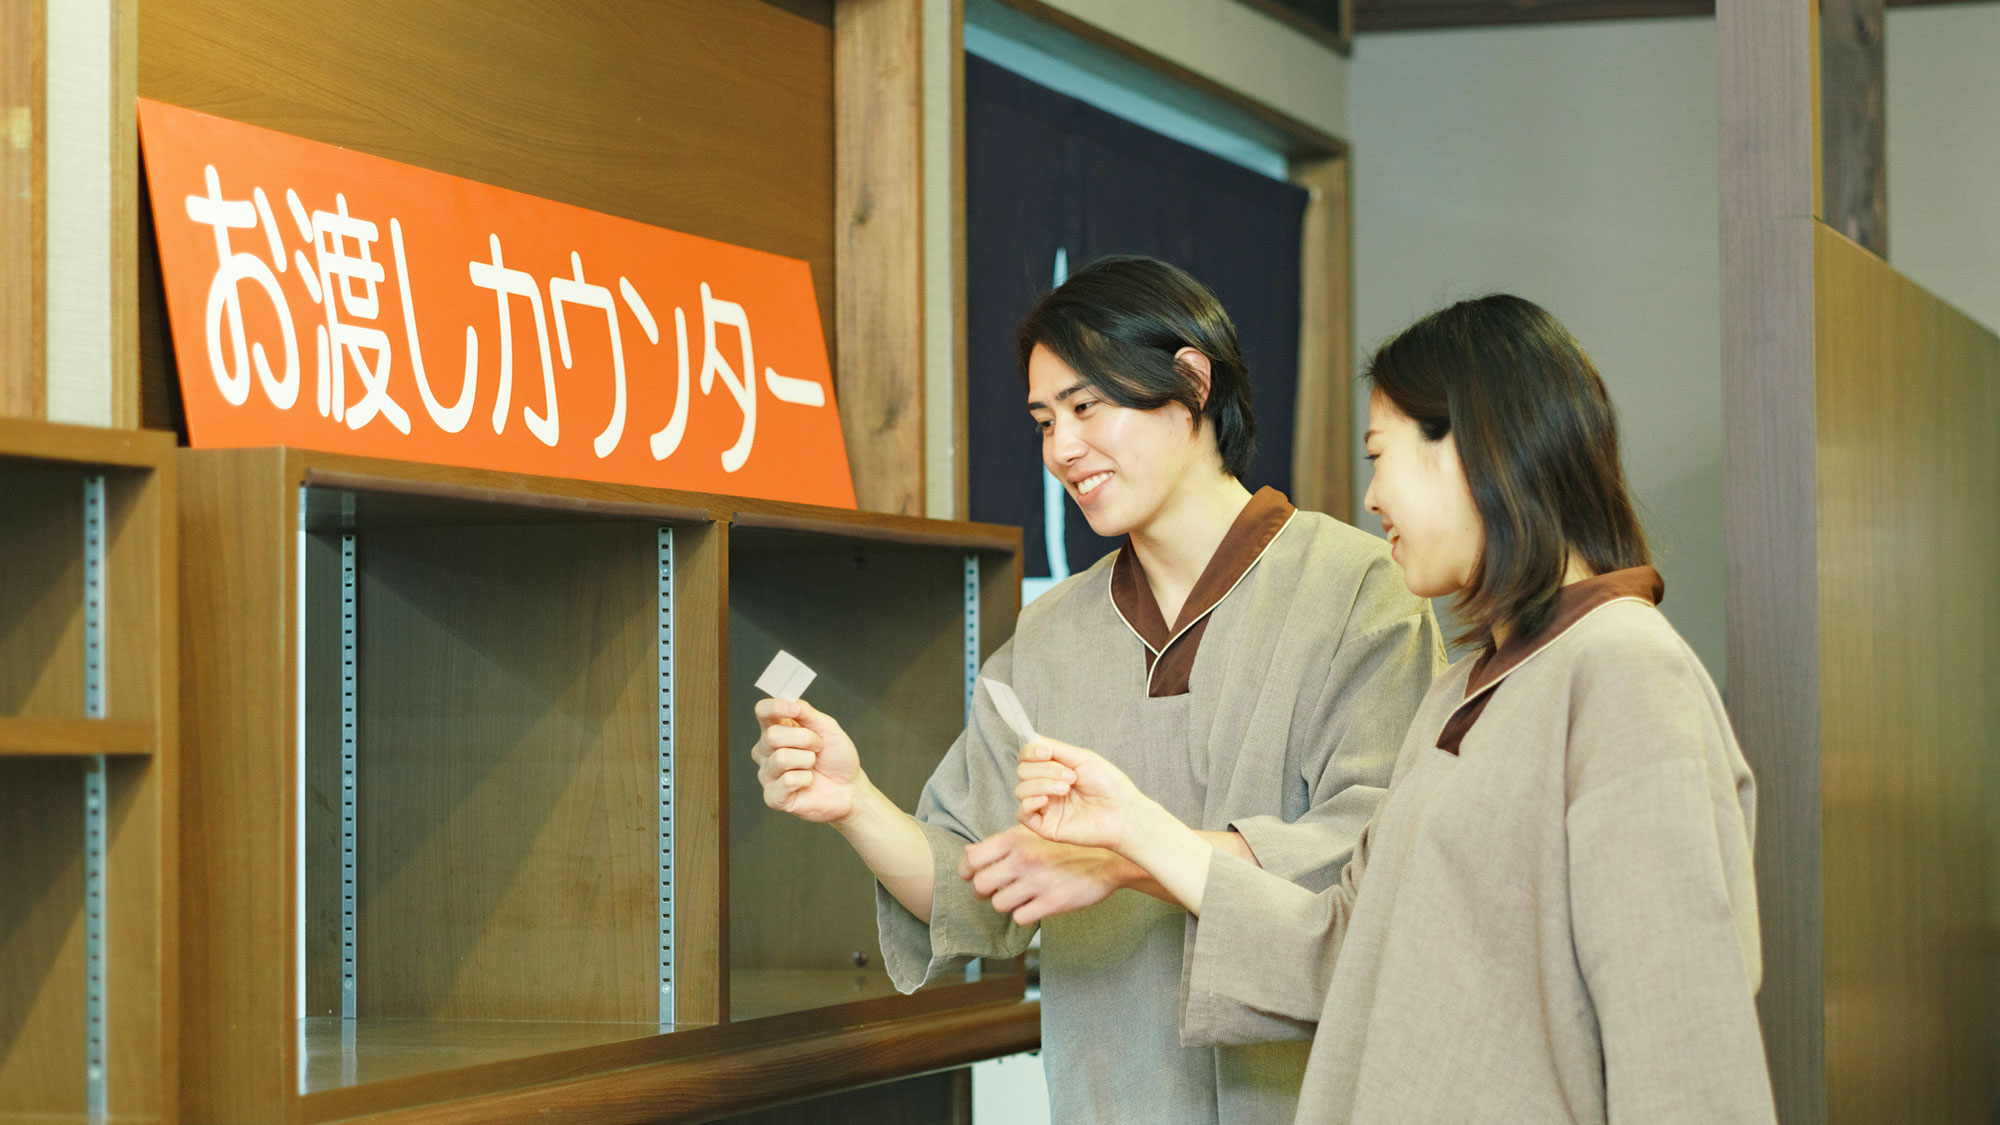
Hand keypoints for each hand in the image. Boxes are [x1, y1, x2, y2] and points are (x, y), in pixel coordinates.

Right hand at [751, 698, 862, 822]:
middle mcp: (766, 751)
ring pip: (781, 758)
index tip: (795, 709)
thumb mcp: (828, 728)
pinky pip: (786, 781)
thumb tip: (791, 701)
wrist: (849, 787)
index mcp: (777, 729)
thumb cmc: (836, 757)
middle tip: (818, 746)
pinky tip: (809, 782)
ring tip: (813, 765)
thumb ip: (807, 713)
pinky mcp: (773, 797)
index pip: (763, 711)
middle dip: (805, 739)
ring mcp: (768, 774)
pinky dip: (806, 780)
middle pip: (772, 735)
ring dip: (807, 760)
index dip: (776, 707)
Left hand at [958, 826, 1128, 927]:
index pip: (971, 860)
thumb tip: (968, 853)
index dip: (967, 871)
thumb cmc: (1066, 845)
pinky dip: (1023, 914)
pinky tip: (1033, 905)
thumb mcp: (1033, 834)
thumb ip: (1000, 844)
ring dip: (1005, 903)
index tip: (974, 875)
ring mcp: (1038, 882)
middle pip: (980, 885)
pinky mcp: (1052, 902)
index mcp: (1016, 838)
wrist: (1107, 858)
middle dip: (984, 891)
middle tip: (996, 889)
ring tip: (1018, 897)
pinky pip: (1020, 917)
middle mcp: (1023, 859)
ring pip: (998, 904)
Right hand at [1015, 738, 1142, 850]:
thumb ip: (1055, 748)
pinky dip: (1029, 802)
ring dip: (1042, 784)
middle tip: (1071, 776)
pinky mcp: (1044, 826)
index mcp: (1054, 769)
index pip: (1026, 757)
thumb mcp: (1081, 758)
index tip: (1046, 752)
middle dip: (1044, 770)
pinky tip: (1046, 800)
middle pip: (1023, 771)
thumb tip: (1032, 739)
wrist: (1122, 812)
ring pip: (1020, 790)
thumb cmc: (1108, 785)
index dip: (1030, 752)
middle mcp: (1046, 787)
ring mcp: (1044, 806)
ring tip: (1066, 788)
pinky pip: (1021, 813)